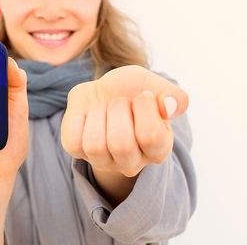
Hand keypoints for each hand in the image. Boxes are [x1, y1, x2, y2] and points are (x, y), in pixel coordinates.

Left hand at [61, 65, 188, 177]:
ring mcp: (103, 160)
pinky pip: (73, 142)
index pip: (151, 136)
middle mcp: (132, 162)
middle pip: (121, 144)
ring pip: (95, 145)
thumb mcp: (154, 84)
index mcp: (158, 149)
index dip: (143, 106)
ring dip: (98, 114)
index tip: (142, 96)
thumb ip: (172, 95)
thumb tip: (170, 107)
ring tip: (104, 108)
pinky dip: (77, 120)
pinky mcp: (78, 151)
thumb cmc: (133, 89)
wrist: (103, 88)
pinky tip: (86, 115)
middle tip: (120, 102)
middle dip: (118, 109)